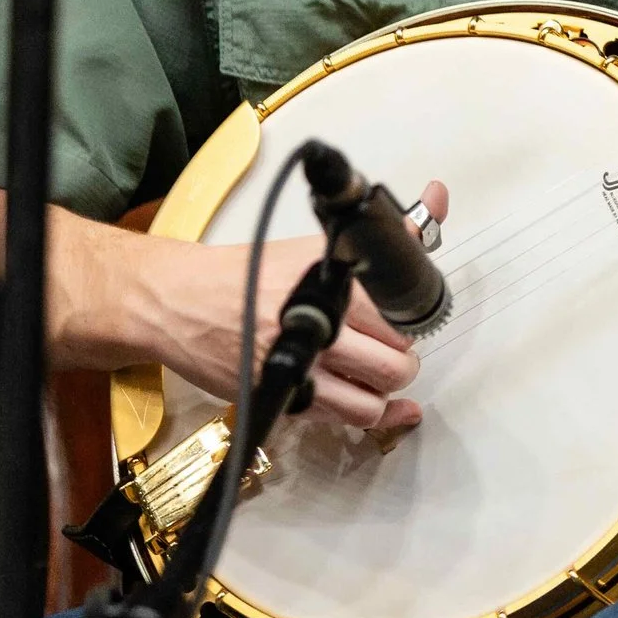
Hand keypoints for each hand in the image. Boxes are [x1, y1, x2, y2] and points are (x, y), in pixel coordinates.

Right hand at [153, 179, 448, 429]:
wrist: (180, 301)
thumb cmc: (250, 273)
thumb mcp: (319, 246)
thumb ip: (386, 231)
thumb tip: (437, 198)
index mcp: (331, 282)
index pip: (402, 312)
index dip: (411, 319)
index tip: (407, 318)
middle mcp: (316, 324)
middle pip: (394, 358)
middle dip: (401, 356)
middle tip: (390, 346)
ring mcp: (298, 366)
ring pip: (373, 398)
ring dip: (385, 390)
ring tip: (377, 373)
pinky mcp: (282, 397)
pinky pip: (342, 419)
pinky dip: (365, 414)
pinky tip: (373, 402)